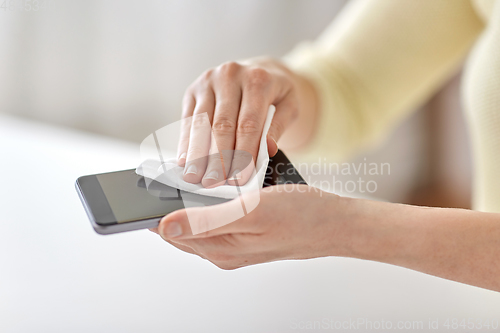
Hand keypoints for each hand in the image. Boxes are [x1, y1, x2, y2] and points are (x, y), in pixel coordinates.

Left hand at [150, 184, 352, 268]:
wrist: (335, 223)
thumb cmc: (300, 216)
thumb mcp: (252, 212)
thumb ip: (207, 220)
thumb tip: (164, 225)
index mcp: (220, 249)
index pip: (169, 232)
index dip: (153, 211)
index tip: (142, 188)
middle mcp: (223, 251)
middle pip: (180, 229)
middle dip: (169, 204)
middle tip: (163, 177)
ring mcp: (234, 245)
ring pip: (197, 223)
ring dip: (189, 203)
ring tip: (185, 179)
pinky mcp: (245, 235)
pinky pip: (215, 220)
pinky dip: (208, 203)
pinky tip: (214, 188)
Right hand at [177, 57, 313, 187]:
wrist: (261, 70)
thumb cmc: (276, 94)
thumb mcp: (290, 106)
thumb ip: (279, 127)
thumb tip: (266, 149)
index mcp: (257, 79)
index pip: (249, 124)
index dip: (243, 154)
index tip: (239, 178)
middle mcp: (230, 75)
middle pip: (222, 124)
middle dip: (217, 158)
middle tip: (214, 182)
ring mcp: (208, 81)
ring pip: (201, 122)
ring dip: (197, 153)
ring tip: (195, 177)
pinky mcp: (193, 90)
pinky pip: (188, 120)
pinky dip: (186, 142)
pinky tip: (185, 161)